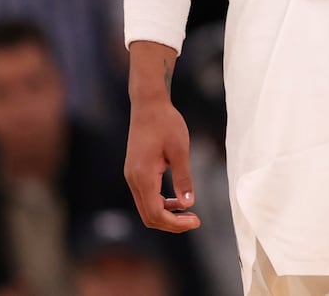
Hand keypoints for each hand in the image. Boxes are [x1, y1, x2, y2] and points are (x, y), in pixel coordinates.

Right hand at [123, 73, 199, 232]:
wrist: (149, 106)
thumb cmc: (166, 124)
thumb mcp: (180, 150)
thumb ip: (183, 178)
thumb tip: (188, 203)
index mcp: (143, 176)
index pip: (156, 213)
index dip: (176, 223)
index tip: (196, 221)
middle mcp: (133, 180)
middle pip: (149, 216)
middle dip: (171, 223)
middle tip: (195, 221)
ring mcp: (131, 176)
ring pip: (146, 208)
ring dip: (166, 214)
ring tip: (189, 212)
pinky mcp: (135, 172)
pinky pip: (146, 196)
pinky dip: (161, 203)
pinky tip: (178, 199)